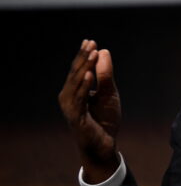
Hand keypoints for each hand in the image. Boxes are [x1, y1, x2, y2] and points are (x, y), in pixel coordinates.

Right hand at [58, 39, 120, 182]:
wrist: (104, 144)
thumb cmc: (104, 118)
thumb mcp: (108, 92)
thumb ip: (105, 74)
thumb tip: (103, 52)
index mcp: (75, 90)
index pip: (78, 69)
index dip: (83, 55)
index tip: (90, 41)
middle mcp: (68, 97)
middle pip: (75, 73)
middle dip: (83, 57)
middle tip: (90, 43)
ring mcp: (70, 107)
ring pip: (76, 83)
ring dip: (84, 67)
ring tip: (92, 54)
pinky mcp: (75, 117)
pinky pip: (79, 99)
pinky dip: (84, 87)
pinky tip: (89, 75)